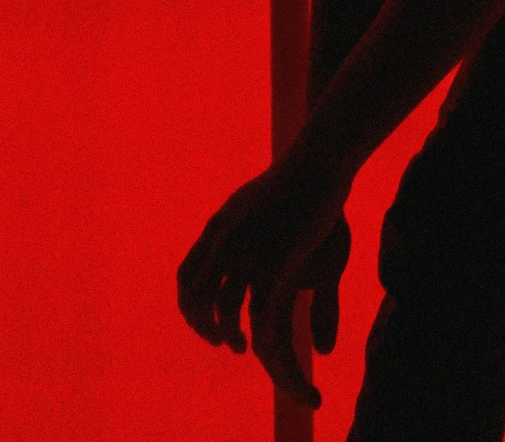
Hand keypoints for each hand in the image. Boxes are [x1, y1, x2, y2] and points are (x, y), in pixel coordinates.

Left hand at [177, 147, 349, 405]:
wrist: (319, 159)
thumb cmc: (292, 179)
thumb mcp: (250, 202)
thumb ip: (235, 225)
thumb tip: (224, 232)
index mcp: (218, 227)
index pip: (186, 275)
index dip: (188, 304)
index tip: (202, 319)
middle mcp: (226, 240)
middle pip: (196, 296)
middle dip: (201, 325)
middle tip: (216, 340)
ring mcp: (250, 250)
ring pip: (225, 309)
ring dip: (226, 335)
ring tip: (238, 346)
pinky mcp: (278, 260)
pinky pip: (259, 309)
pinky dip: (257, 333)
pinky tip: (262, 340)